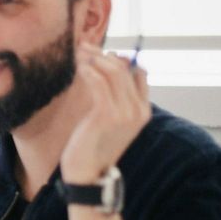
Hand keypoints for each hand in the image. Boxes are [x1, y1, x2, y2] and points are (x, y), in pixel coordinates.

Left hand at [60, 42, 150, 183]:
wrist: (87, 173)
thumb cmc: (93, 144)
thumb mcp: (108, 119)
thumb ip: (112, 97)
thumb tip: (106, 69)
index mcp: (142, 111)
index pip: (139, 73)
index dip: (120, 59)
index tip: (99, 52)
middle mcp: (138, 110)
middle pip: (124, 69)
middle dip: (102, 54)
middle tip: (83, 46)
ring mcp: (125, 112)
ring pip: (112, 72)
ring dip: (93, 58)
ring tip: (78, 52)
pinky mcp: (107, 114)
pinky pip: (99, 82)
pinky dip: (88, 69)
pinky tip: (79, 66)